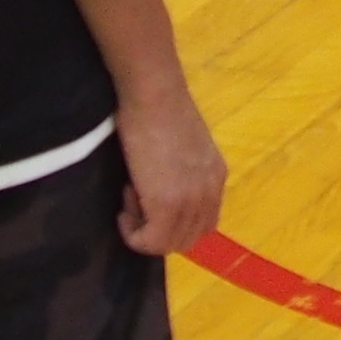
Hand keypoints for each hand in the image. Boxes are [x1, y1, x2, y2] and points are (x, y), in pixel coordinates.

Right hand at [113, 81, 226, 256]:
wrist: (153, 95)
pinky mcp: (168, 205)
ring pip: (169, 244)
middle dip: (159, 230)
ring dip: (144, 230)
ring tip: (130, 197)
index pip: (204, 222)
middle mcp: (210, 191)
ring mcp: (191, 200)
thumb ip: (181, 171)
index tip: (150, 201)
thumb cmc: (158, 110)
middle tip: (136, 200)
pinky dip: (133, 233)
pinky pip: (151, 241)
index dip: (175, 222)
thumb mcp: (182, 146)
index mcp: (215, 176)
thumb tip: (161, 187)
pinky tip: (124, 206)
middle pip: (189, 239)